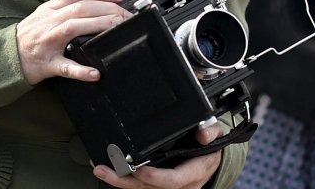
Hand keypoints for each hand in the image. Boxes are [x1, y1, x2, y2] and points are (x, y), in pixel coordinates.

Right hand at [15, 0, 131, 84]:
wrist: (7, 55)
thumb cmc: (29, 36)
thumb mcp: (44, 13)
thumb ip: (65, 6)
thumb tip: (94, 1)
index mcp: (50, 9)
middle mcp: (50, 22)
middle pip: (80, 9)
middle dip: (106, 9)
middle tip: (125, 14)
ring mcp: (48, 43)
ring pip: (73, 28)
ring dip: (97, 26)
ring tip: (116, 27)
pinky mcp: (47, 63)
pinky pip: (65, 67)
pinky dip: (80, 70)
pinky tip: (94, 72)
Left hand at [92, 123, 223, 188]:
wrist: (208, 159)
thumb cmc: (207, 146)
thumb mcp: (214, 134)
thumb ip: (209, 131)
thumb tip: (203, 133)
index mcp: (193, 173)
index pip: (173, 180)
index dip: (156, 177)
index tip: (141, 170)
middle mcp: (179, 185)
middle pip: (149, 188)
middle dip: (125, 180)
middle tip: (106, 170)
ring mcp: (165, 187)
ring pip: (140, 188)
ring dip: (118, 179)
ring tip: (100, 169)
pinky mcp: (155, 185)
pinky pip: (138, 185)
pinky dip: (121, 177)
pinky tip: (106, 168)